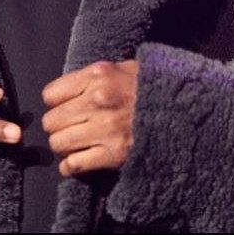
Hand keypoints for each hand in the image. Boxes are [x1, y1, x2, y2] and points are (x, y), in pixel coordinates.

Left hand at [41, 59, 138, 177]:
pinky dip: (70, 166)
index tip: (63, 106)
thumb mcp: (121, 68)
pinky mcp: (113, 154)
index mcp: (97, 76)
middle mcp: (97, 101)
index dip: (55, 102)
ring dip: (63, 146)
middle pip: (52, 121)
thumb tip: (65, 91)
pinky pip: (74, 165)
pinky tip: (76, 161)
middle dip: (57, 126)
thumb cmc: (149, 86)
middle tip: (67, 127)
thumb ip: (92, 77)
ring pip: (59, 143)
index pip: (51, 94)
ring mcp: (104, 129)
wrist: (182, 107)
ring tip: (73, 143)